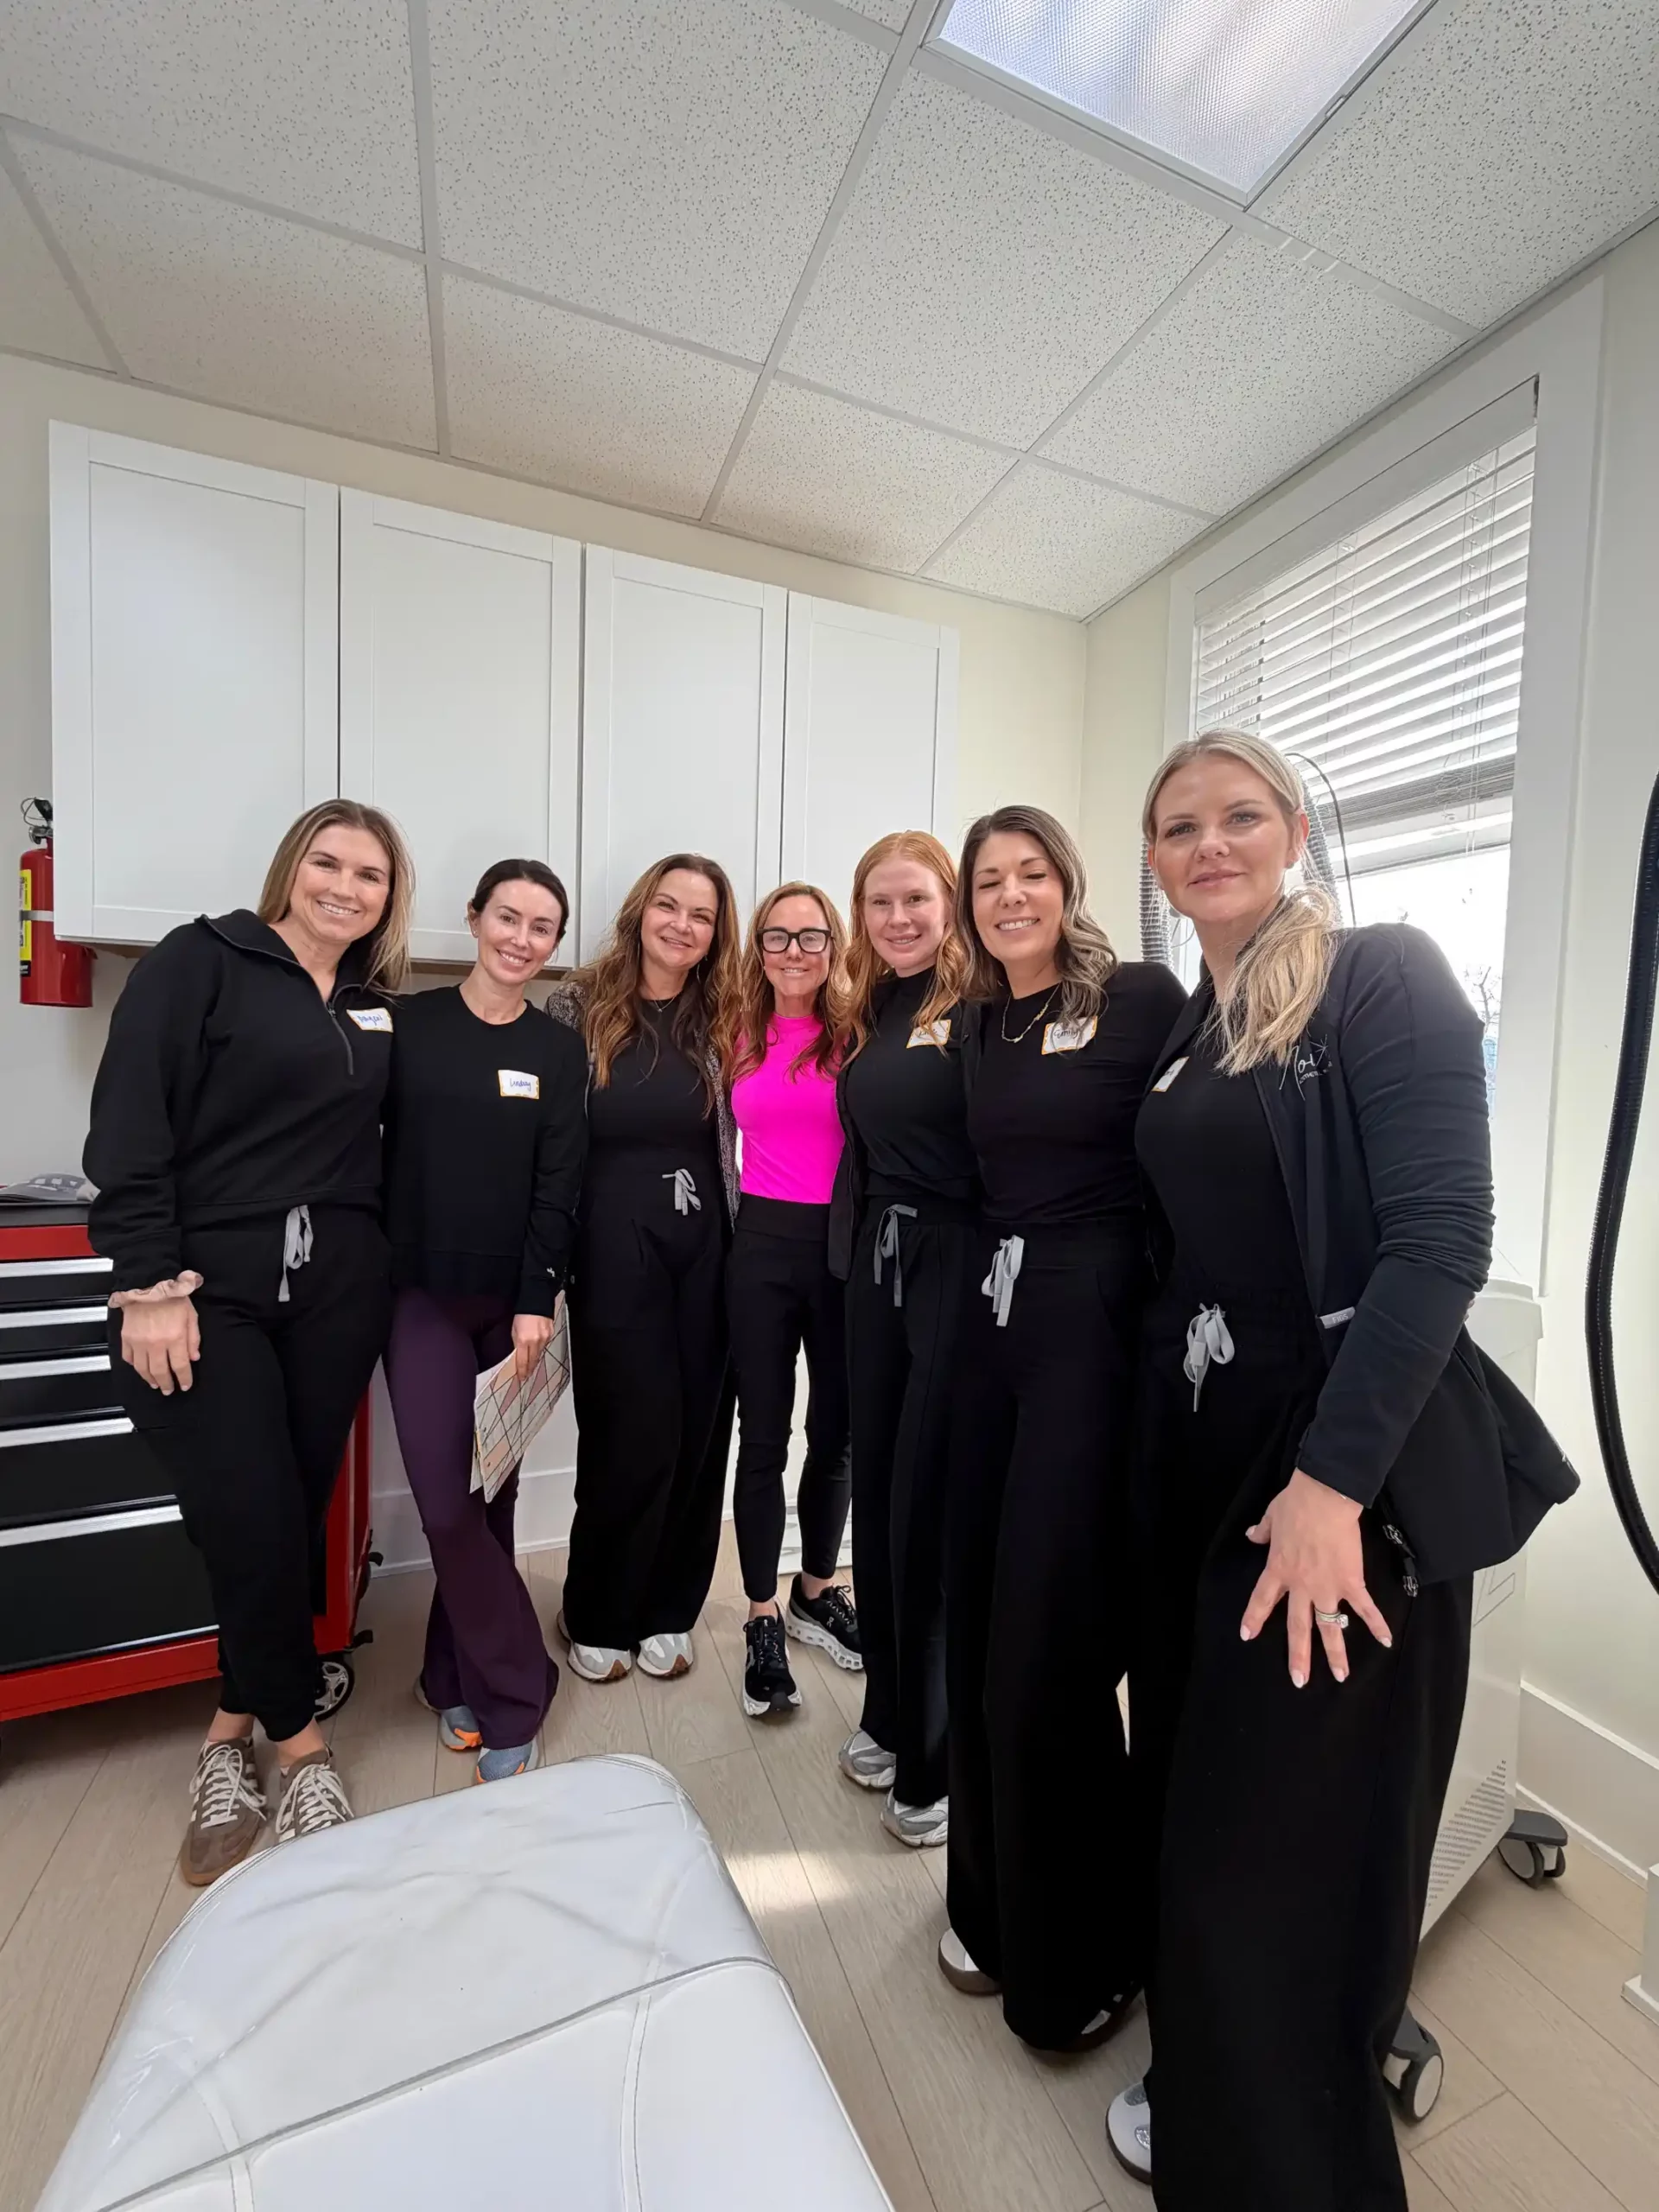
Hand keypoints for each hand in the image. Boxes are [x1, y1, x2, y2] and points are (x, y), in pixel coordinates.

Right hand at [119, 1293, 200, 1394]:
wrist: (148, 1282)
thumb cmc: (172, 1296)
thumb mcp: (191, 1316)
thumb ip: (193, 1338)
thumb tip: (194, 1358)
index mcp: (174, 1338)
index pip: (180, 1366)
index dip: (184, 1379)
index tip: (185, 1385)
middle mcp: (156, 1343)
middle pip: (160, 1372)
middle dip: (166, 1384)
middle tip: (168, 1390)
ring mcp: (139, 1342)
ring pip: (143, 1369)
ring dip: (150, 1379)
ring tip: (155, 1384)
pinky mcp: (126, 1337)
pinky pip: (128, 1358)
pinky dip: (134, 1366)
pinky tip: (140, 1369)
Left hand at [510, 1311, 553, 1381]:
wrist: (536, 1301)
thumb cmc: (522, 1313)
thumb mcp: (514, 1329)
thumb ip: (516, 1343)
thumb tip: (518, 1354)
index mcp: (524, 1340)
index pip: (523, 1361)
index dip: (522, 1371)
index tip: (521, 1378)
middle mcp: (536, 1341)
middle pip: (533, 1360)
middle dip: (529, 1369)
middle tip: (526, 1376)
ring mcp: (545, 1338)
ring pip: (539, 1353)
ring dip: (535, 1360)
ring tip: (531, 1367)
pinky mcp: (550, 1334)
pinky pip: (544, 1345)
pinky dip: (540, 1349)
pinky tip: (537, 1351)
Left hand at [1240, 1469, 1392, 1686]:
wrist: (1324, 1497)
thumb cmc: (1296, 1503)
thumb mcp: (1272, 1516)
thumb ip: (1263, 1532)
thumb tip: (1252, 1535)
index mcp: (1278, 1569)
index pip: (1262, 1599)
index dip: (1254, 1618)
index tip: (1247, 1636)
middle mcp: (1301, 1585)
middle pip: (1297, 1626)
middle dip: (1298, 1655)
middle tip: (1299, 1681)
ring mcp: (1326, 1587)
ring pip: (1330, 1626)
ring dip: (1336, 1653)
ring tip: (1341, 1676)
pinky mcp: (1351, 1582)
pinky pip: (1364, 1608)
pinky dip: (1376, 1624)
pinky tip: (1386, 1641)